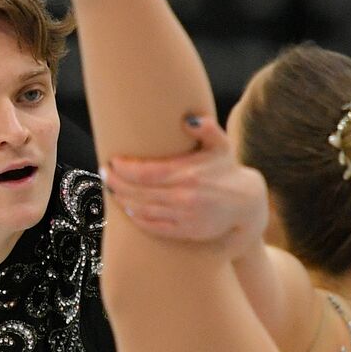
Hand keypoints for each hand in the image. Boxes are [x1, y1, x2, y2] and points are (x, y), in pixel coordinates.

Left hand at [105, 115, 267, 257]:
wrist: (247, 204)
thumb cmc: (226, 169)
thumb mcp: (220, 145)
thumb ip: (206, 129)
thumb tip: (188, 119)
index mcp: (188, 174)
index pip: (145, 173)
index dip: (124, 169)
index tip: (111, 162)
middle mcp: (184, 196)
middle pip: (138, 192)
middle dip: (116, 183)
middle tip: (104, 175)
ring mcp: (184, 216)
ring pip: (142, 210)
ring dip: (123, 200)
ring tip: (111, 190)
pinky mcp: (185, 231)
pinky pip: (153, 226)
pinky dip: (136, 218)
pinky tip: (127, 208)